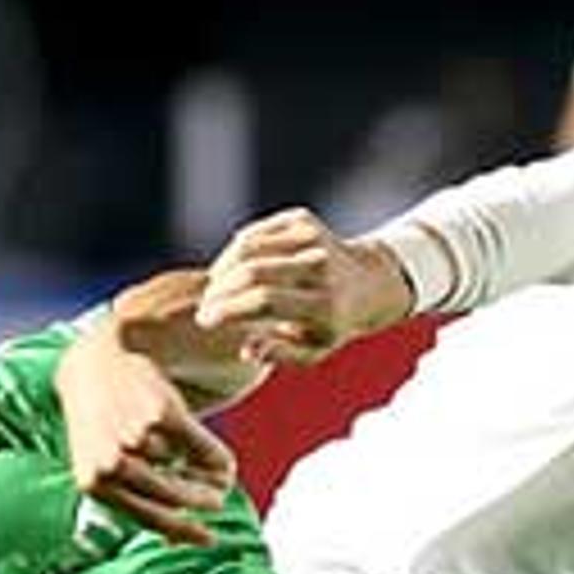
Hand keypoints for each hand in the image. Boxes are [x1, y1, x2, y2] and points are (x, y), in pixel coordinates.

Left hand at [57, 337, 237, 545]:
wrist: (91, 366)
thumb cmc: (100, 424)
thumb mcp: (103, 466)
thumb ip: (133, 500)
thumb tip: (174, 543)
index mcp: (94, 483)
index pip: (148, 517)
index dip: (184, 531)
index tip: (210, 540)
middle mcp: (111, 462)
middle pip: (173, 495)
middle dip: (203, 501)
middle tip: (218, 501)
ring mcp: (134, 435)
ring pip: (185, 468)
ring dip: (203, 475)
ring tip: (208, 473)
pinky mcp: (158, 410)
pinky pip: (198, 444)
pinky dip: (213, 454)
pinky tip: (218, 460)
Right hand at [194, 208, 416, 370]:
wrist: (369, 282)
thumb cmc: (331, 325)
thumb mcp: (313, 351)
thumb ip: (280, 354)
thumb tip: (245, 350)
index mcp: (325, 304)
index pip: (265, 301)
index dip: (229, 310)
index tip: (205, 321)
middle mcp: (321, 266)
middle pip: (252, 271)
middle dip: (219, 290)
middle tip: (204, 307)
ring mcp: (313, 237)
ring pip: (248, 247)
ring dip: (223, 270)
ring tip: (214, 292)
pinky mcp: (303, 219)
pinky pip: (255, 234)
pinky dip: (235, 253)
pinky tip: (230, 272)